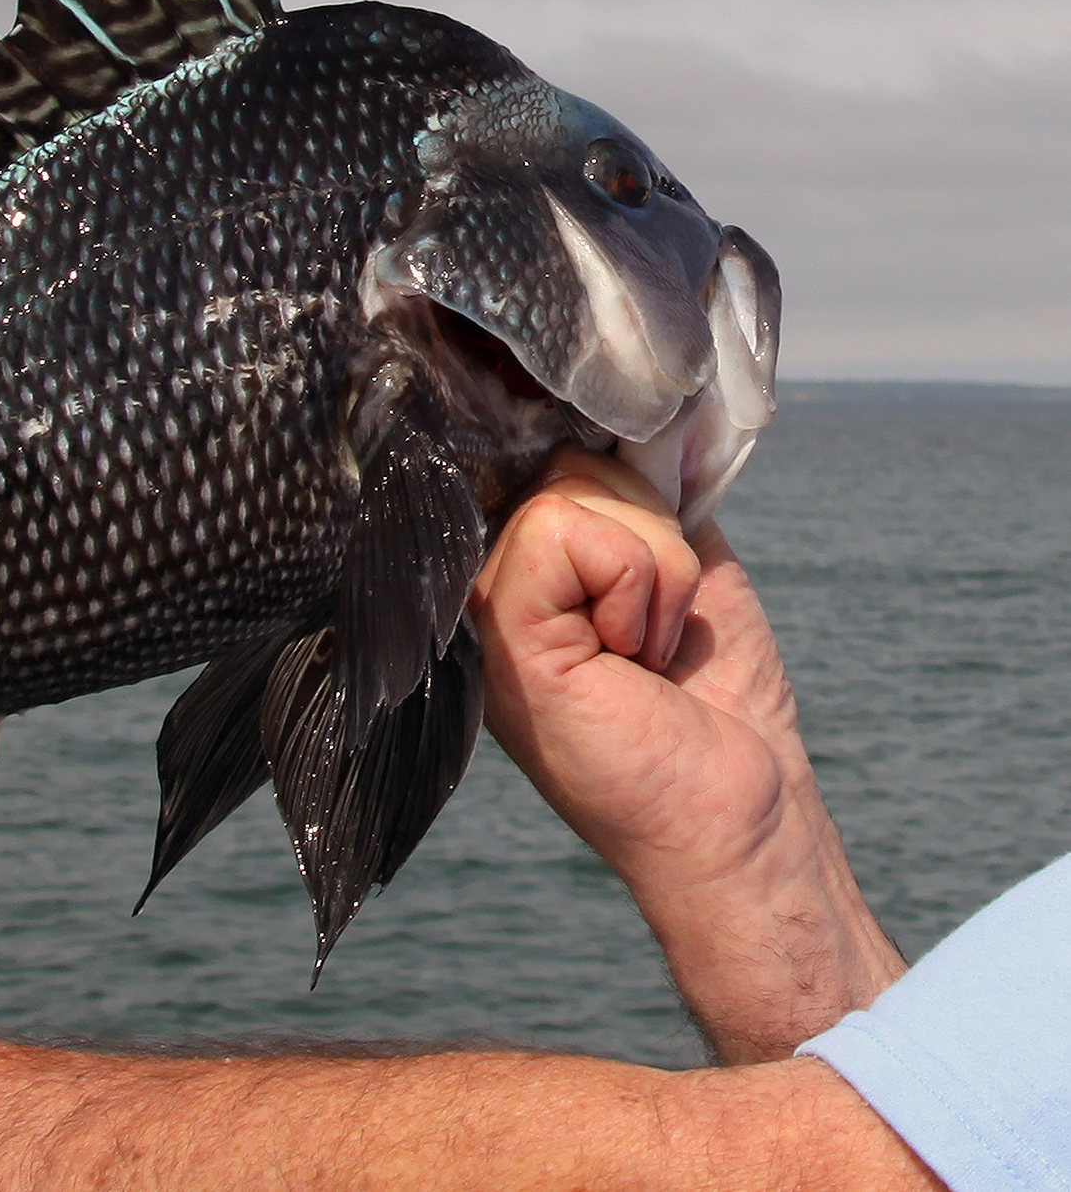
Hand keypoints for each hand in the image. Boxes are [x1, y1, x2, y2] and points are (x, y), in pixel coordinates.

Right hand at [473, 448, 904, 1060]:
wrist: (741, 808)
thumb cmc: (717, 702)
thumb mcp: (686, 564)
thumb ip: (647, 494)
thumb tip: (639, 416)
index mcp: (525, 566)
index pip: (541, 452)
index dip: (603, 467)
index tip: (646, 555)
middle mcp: (489, 582)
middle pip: (566, 460)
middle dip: (650, 532)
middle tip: (654, 631)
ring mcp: (484, 608)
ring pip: (569, 491)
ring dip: (652, 568)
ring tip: (645, 650)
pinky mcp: (501, 630)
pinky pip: (565, 533)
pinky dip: (634, 586)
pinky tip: (632, 659)